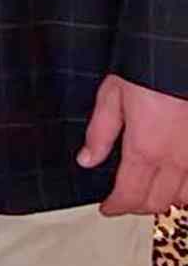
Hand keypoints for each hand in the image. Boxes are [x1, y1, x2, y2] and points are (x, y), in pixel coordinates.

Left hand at [78, 73, 187, 214]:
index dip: (116, 207)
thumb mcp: (111, 97)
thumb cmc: (145, 73)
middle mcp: (175, 161)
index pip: (129, 196)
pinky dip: (187, 189)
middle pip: (156, 202)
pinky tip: (176, 182)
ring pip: (184, 198)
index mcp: (145, 150)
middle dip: (136, 206)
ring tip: (149, 191)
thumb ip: (99, 134)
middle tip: (123, 200)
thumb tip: (87, 160)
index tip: (106, 209)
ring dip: (165, 200)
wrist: (177, 57)